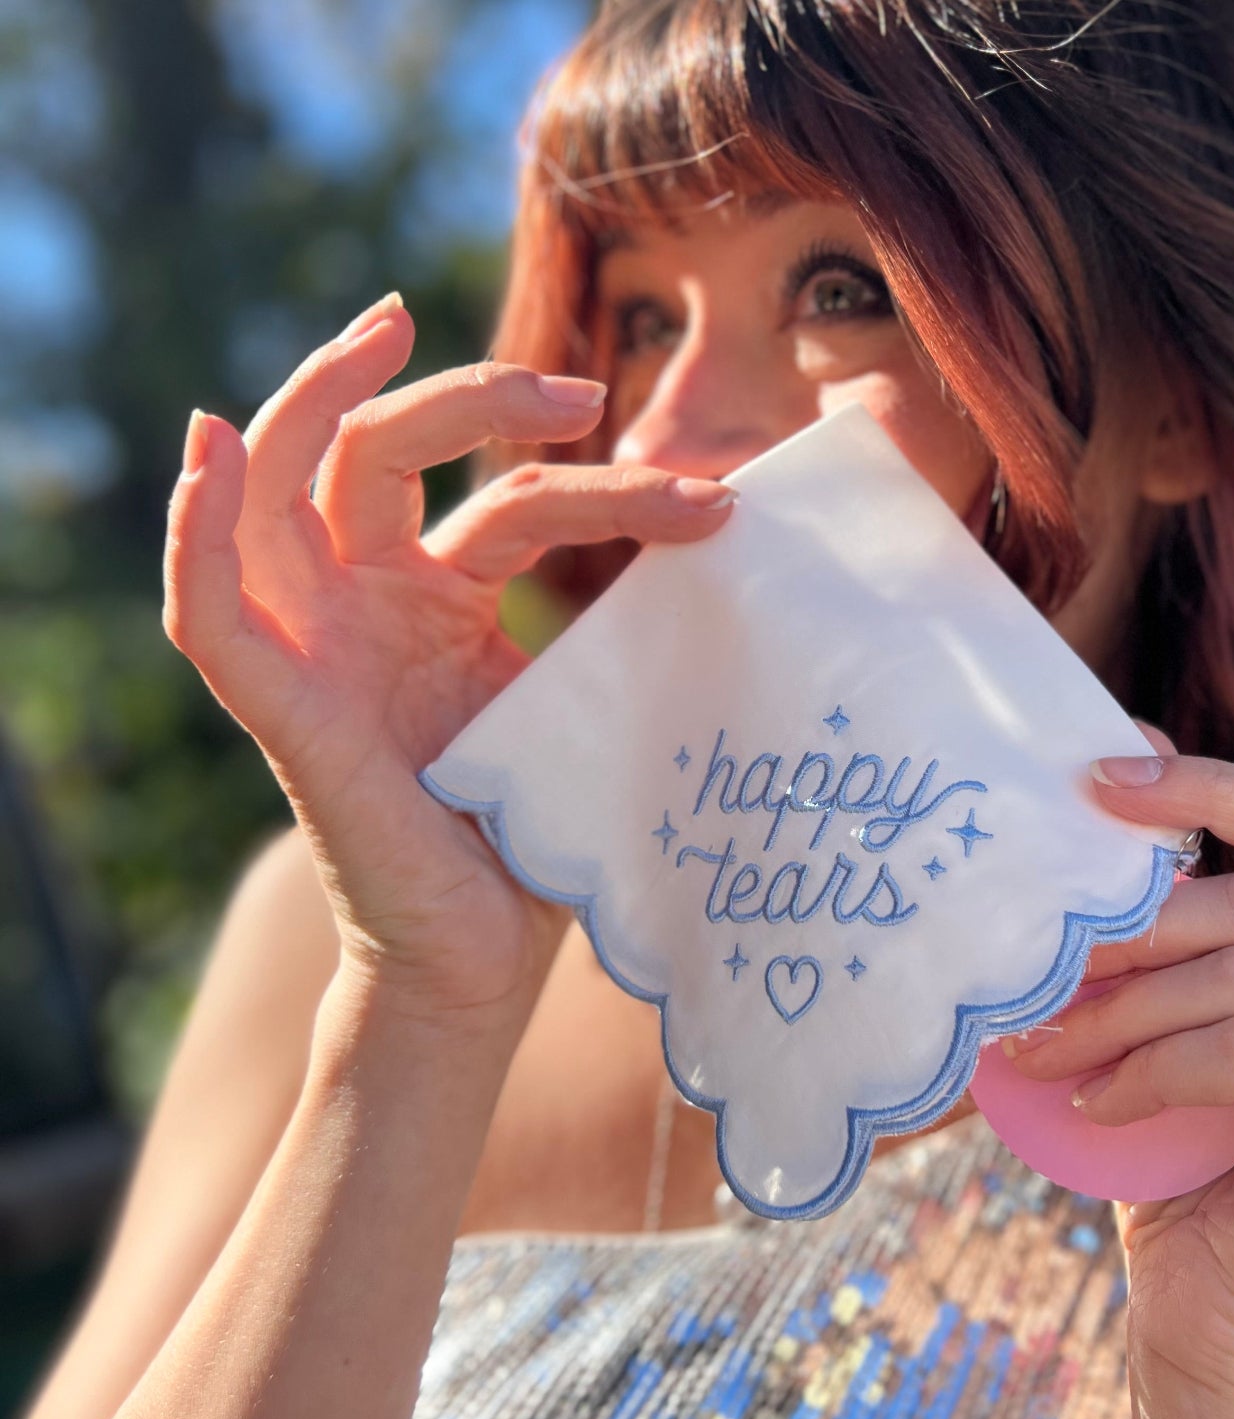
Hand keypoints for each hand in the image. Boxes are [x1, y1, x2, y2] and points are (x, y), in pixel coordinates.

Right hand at [163, 292, 737, 1012]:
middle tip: (574, 391)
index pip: (506, 503)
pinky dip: (198, 533)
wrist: (484, 961)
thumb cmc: (532, 840)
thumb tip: (721, 535)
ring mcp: (323, 649)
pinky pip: (214, 614)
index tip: (710, 501)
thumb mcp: (579, 706)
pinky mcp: (285, 714)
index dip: (601, 486)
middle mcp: (369, 606)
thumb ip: (608, 627)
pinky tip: (212, 445)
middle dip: (466, 399)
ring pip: (287, 490)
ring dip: (323, 399)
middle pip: (378, 455)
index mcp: (439, 603)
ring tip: (391, 327)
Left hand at [1007, 724, 1233, 1402]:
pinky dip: (1152, 1069)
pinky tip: (1096, 1107)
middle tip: (1032, 963)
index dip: (1213, 790)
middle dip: (1131, 929)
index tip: (1102, 782)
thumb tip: (1118, 773)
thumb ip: (1181, 916)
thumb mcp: (1181, 1016)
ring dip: (1117, 1011)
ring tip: (1036, 1047)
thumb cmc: (1183, 1162)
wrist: (1212, 1326)